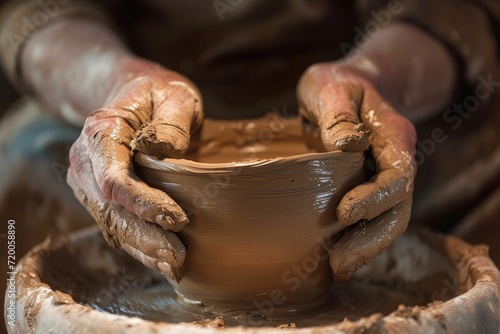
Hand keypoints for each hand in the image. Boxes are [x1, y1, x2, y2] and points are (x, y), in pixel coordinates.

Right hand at [67, 61, 202, 281]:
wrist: (133, 95)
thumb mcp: (175, 96)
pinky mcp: (99, 195)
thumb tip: (163, 152)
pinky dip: (137, 245)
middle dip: (145, 238)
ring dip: (142, 249)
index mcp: (102, 132)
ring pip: (111, 224)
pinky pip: (115, 225)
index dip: (144, 204)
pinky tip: (160, 260)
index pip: (116, 180)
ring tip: (174, 266)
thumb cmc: (159, 96)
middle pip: (112, 210)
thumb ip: (172, 122)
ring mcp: (89, 181)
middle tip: (179, 257)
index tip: (179, 219)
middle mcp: (86, 161)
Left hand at [297, 61, 415, 280]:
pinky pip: (370, 218)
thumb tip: (347, 146)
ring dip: (365, 246)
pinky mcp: (366, 187)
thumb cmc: (335, 84)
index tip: (343, 214)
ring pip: (387, 219)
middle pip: (398, 208)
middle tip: (338, 262)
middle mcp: (395, 160)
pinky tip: (335, 256)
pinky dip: (357, 239)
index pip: (397, 175)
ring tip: (337, 268)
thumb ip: (338, 114)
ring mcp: (382, 176)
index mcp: (394, 135)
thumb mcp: (331, 88)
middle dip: (371, 238)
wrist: (344, 86)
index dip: (375, 198)